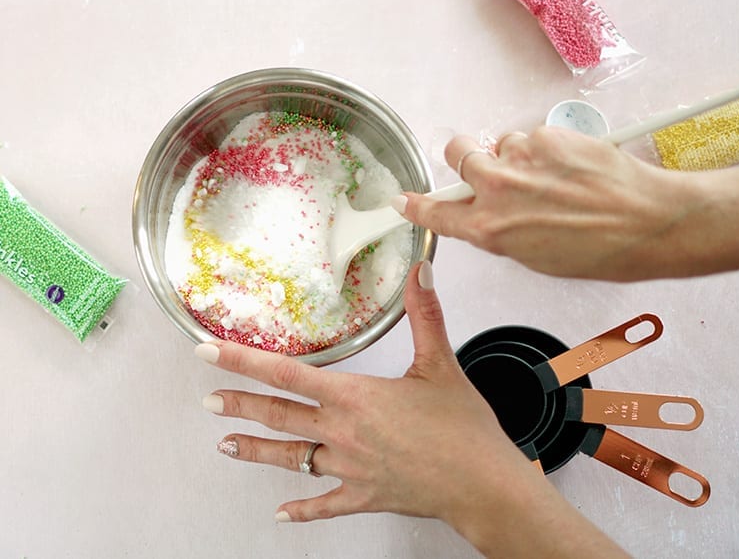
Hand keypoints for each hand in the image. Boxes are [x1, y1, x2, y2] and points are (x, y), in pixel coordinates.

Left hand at [194, 262, 627, 557]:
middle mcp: (342, 432)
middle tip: (209, 401)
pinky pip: (324, 503)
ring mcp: (349, 468)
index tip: (209, 353)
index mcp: (354, 397)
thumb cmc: (463, 428)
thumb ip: (424, 316)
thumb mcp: (441, 364)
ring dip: (254, 451)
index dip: (242, 361)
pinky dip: (302, 508)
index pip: (286, 373)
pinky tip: (283, 512)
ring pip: (290, 459)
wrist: (483, 484)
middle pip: (278, 416)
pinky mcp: (363, 496)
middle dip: (239, 406)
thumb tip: (420, 271)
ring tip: (225, 444)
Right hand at [398, 127, 738, 280]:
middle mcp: (497, 190)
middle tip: (490, 167)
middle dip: (466, 157)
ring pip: (499, 143)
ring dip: (514, 155)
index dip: (417, 205)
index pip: (435, 214)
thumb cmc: (599, 250)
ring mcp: (520, 159)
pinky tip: (569, 167)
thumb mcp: (534, 257)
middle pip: (456, 154)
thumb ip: (499, 232)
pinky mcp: (545, 135)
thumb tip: (487, 214)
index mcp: (490, 230)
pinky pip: (531, 136)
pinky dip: (544, 148)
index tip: (404, 200)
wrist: (648, 222)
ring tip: (551, 175)